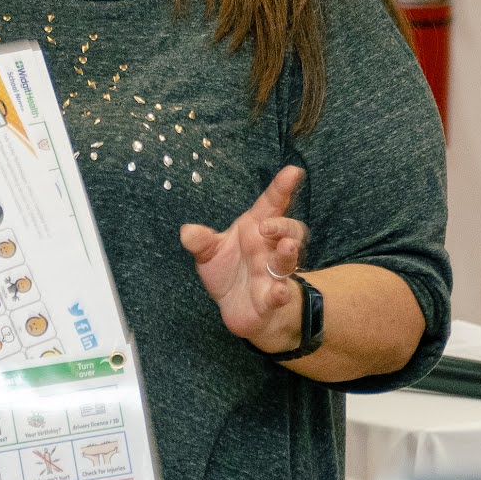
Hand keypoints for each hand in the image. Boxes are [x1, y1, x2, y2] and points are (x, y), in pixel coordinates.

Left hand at [182, 164, 310, 352]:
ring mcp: (274, 273)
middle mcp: (270, 248)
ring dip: (288, 253)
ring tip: (286, 248)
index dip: (282, 188)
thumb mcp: (209, 253)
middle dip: (282, 225)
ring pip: (289, 260)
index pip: (272, 204)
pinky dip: (281, 293)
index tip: (293, 171)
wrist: (237, 308)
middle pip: (290, 230)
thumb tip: (187, 232)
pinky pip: (281, 294)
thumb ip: (201, 241)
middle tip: (266, 226)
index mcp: (256, 229)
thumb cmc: (229, 272)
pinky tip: (278, 292)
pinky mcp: (271, 298)